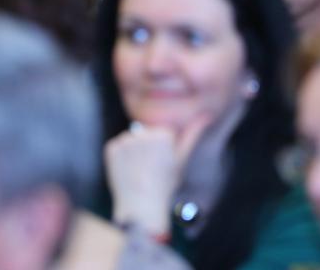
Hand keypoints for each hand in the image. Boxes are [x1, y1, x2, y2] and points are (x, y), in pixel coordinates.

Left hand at [105, 116, 210, 235]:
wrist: (140, 205)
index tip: (162, 163)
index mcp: (164, 134)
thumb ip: (193, 134)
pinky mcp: (112, 148)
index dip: (163, 148)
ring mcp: (126, 140)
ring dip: (133, 149)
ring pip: (132, 138)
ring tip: (138, 169)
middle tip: (150, 168)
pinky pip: (117, 145)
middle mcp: (144, 133)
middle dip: (148, 146)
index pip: (162, 132)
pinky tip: (127, 169)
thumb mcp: (183, 158)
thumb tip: (208, 115)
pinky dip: (120, 155)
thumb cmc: (166, 184)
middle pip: (146, 133)